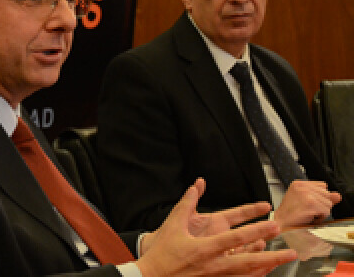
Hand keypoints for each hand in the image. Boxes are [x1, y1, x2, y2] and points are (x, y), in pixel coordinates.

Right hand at [136, 178, 296, 275]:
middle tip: (290, 252)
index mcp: (204, 248)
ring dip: (265, 268)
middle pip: (249, 261)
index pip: (236, 238)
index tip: (272, 226)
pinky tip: (262, 274)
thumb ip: (186, 204)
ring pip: (246, 274)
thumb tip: (195, 186)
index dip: (256, 231)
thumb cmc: (162, 253)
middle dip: (271, 256)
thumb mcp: (172, 226)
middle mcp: (213, 264)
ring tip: (281, 263)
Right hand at [271, 180, 339, 227]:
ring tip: (309, 214)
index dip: (320, 197)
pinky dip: (320, 218)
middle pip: (327, 195)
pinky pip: (326, 211)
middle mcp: (302, 187)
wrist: (281, 223)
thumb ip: (323, 197)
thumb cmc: (291, 214)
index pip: (323, 186)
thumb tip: (337, 195)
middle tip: (308, 210)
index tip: (310, 203)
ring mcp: (305, 195)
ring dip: (321, 212)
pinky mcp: (309, 204)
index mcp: (299, 184)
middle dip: (321, 205)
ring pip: (328, 204)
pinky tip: (310, 218)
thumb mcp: (307, 202)